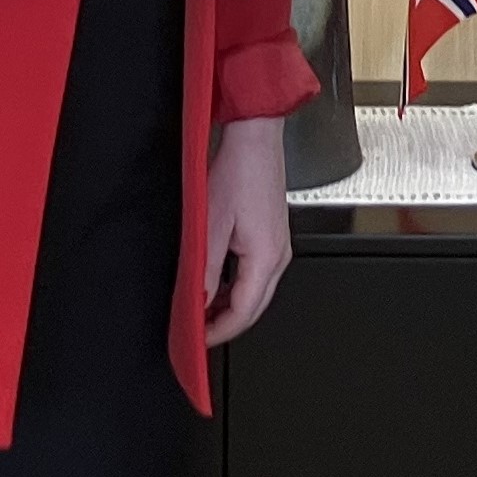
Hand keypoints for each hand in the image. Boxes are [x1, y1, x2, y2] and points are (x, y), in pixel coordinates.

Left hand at [201, 118, 291, 343]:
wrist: (256, 138)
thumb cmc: (239, 171)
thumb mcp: (211, 226)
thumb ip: (205, 271)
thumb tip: (199, 302)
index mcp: (266, 258)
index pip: (244, 313)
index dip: (218, 331)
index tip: (197, 338)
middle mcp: (279, 256)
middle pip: (254, 308)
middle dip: (226, 324)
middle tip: (198, 330)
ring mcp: (279, 246)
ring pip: (257, 293)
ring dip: (232, 306)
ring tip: (203, 309)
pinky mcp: (274, 236)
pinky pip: (258, 275)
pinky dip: (238, 288)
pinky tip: (219, 284)